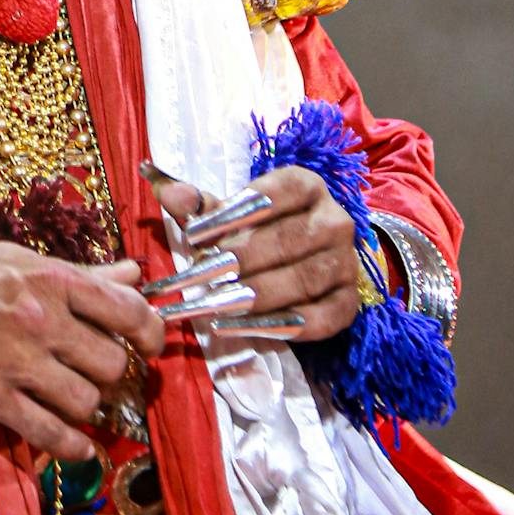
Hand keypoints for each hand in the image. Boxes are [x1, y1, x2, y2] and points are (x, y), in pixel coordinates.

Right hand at [0, 243, 164, 460]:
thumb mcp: (17, 260)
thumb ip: (79, 272)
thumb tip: (132, 274)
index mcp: (50, 279)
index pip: (126, 308)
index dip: (150, 330)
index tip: (150, 342)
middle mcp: (40, 320)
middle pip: (111, 362)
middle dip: (111, 371)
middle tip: (98, 371)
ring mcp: (17, 363)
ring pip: (87, 401)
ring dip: (89, 405)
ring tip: (76, 398)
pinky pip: (50, 433)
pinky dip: (72, 446)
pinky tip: (78, 445)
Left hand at [153, 166, 362, 343]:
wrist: (307, 262)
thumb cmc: (260, 231)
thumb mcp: (232, 214)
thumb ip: (199, 205)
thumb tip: (164, 189)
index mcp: (306, 186)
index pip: (273, 193)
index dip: (232, 215)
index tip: (194, 236)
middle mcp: (334, 220)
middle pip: (286, 240)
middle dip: (238, 260)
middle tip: (199, 277)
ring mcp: (346, 263)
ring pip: (302, 279)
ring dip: (256, 295)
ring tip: (216, 306)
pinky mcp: (348, 303)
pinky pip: (320, 318)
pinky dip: (282, 325)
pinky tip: (245, 328)